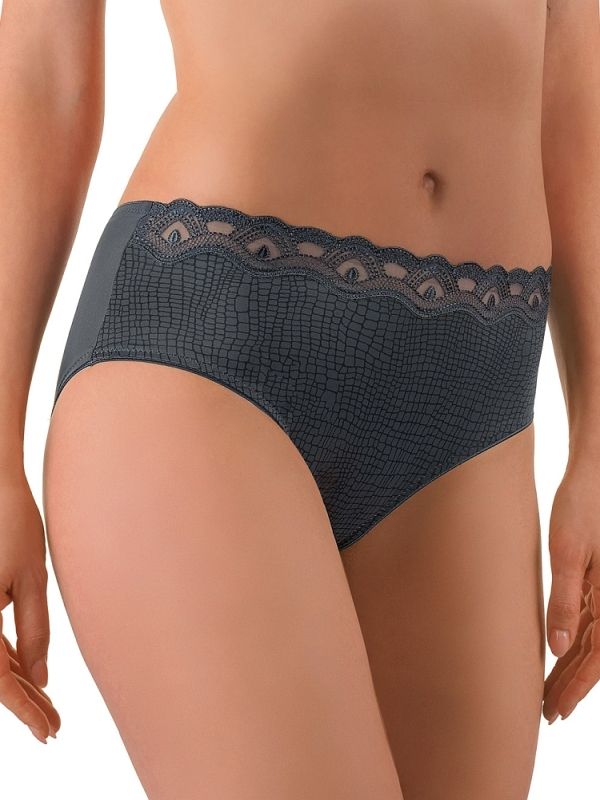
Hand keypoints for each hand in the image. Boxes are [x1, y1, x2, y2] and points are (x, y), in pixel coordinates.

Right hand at [0, 473, 59, 742]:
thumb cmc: (12, 524)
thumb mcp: (30, 578)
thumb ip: (34, 630)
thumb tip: (41, 678)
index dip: (23, 710)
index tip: (49, 731)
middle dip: (22, 704)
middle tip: (54, 725)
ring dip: (15, 685)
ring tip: (48, 707)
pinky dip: (7, 660)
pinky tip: (29, 674)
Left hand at [543, 465, 599, 723]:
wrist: (595, 472)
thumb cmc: (581, 506)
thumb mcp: (567, 552)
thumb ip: (565, 600)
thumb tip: (559, 649)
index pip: (597, 657)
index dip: (576, 689)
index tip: (555, 712)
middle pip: (596, 655)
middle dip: (572, 686)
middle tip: (546, 713)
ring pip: (592, 641)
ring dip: (571, 669)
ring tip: (548, 692)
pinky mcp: (598, 579)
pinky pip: (590, 620)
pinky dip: (574, 642)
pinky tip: (559, 653)